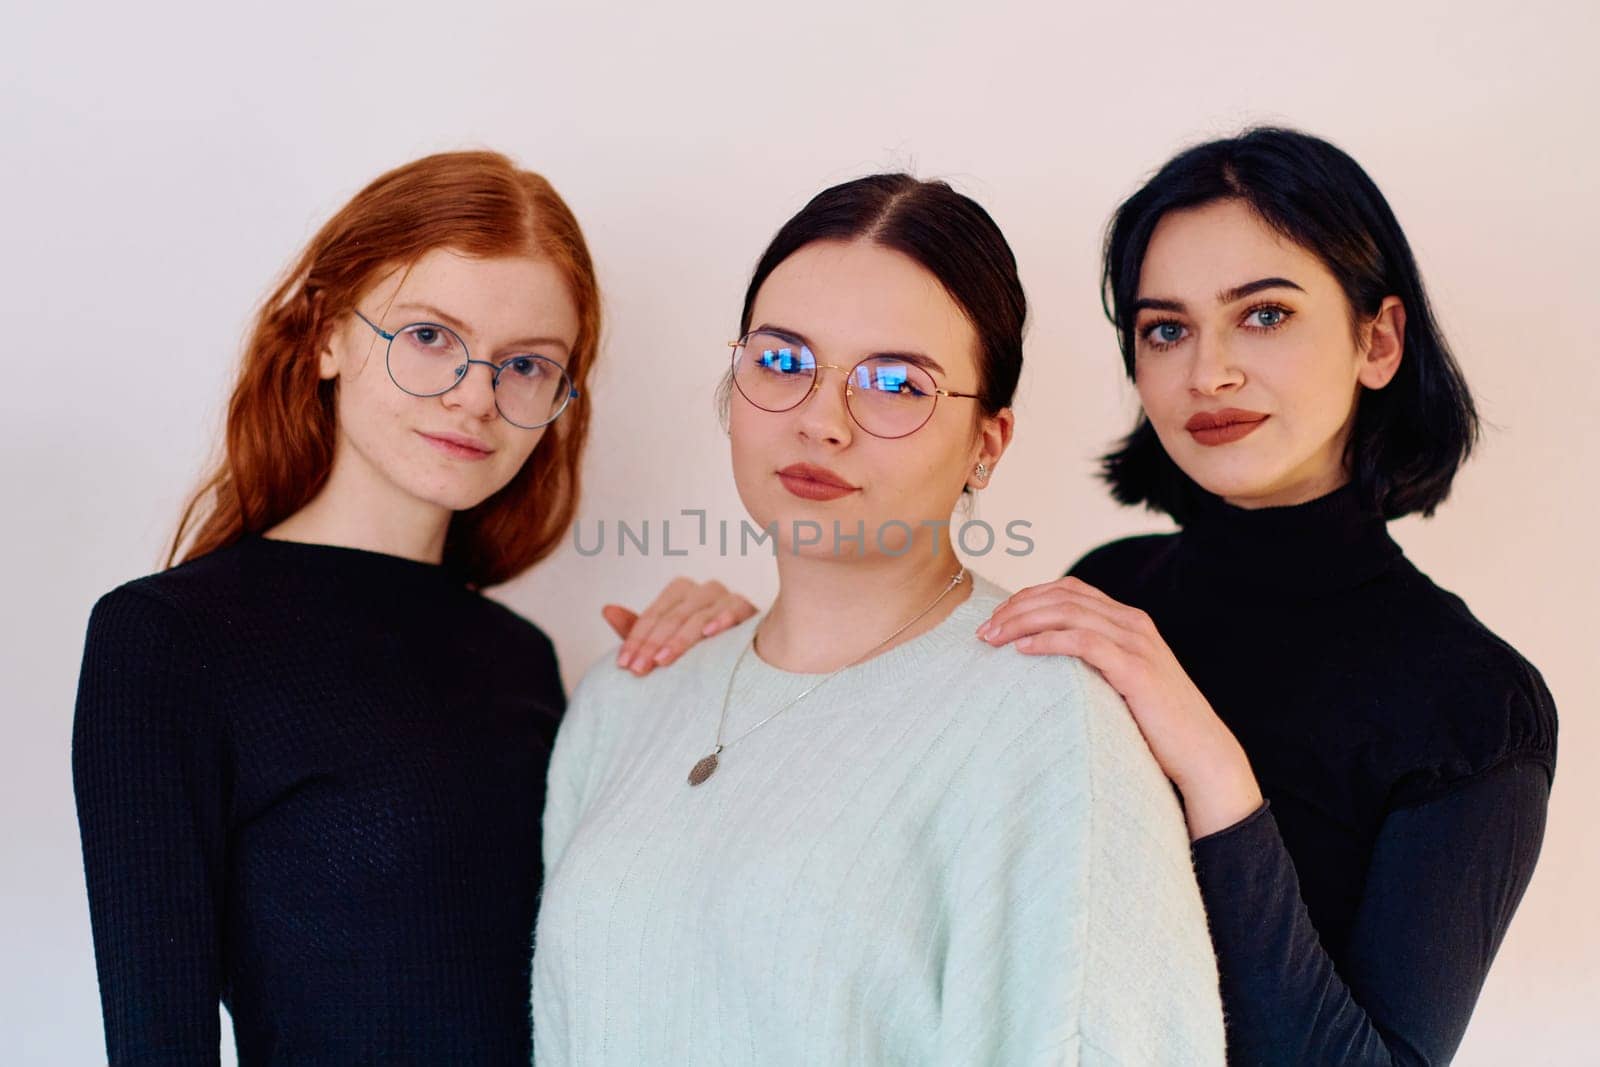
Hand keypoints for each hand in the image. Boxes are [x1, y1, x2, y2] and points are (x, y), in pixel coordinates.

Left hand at [603, 578, 757, 675]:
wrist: (744, 660)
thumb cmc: (699, 650)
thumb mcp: (663, 643)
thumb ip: (637, 629)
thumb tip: (606, 609)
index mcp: (680, 593)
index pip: (653, 614)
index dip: (636, 639)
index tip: (624, 665)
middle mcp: (703, 591)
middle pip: (673, 615)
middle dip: (653, 643)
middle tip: (640, 669)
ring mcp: (728, 597)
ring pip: (700, 613)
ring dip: (681, 637)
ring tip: (664, 658)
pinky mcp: (750, 610)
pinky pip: (737, 608)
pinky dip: (724, 618)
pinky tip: (711, 633)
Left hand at [977, 576, 1262, 838]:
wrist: (1202, 753)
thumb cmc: (1155, 725)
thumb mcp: (1120, 682)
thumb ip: (1092, 663)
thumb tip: (1041, 661)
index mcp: (1128, 620)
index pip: (1069, 589)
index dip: (1028, 597)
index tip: (995, 618)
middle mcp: (1133, 623)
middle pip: (1062, 596)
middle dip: (1016, 608)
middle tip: (983, 630)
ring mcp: (1136, 643)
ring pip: (1068, 613)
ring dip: (1023, 622)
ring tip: (993, 639)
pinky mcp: (1135, 669)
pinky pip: (1084, 642)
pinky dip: (1049, 640)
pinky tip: (1022, 650)